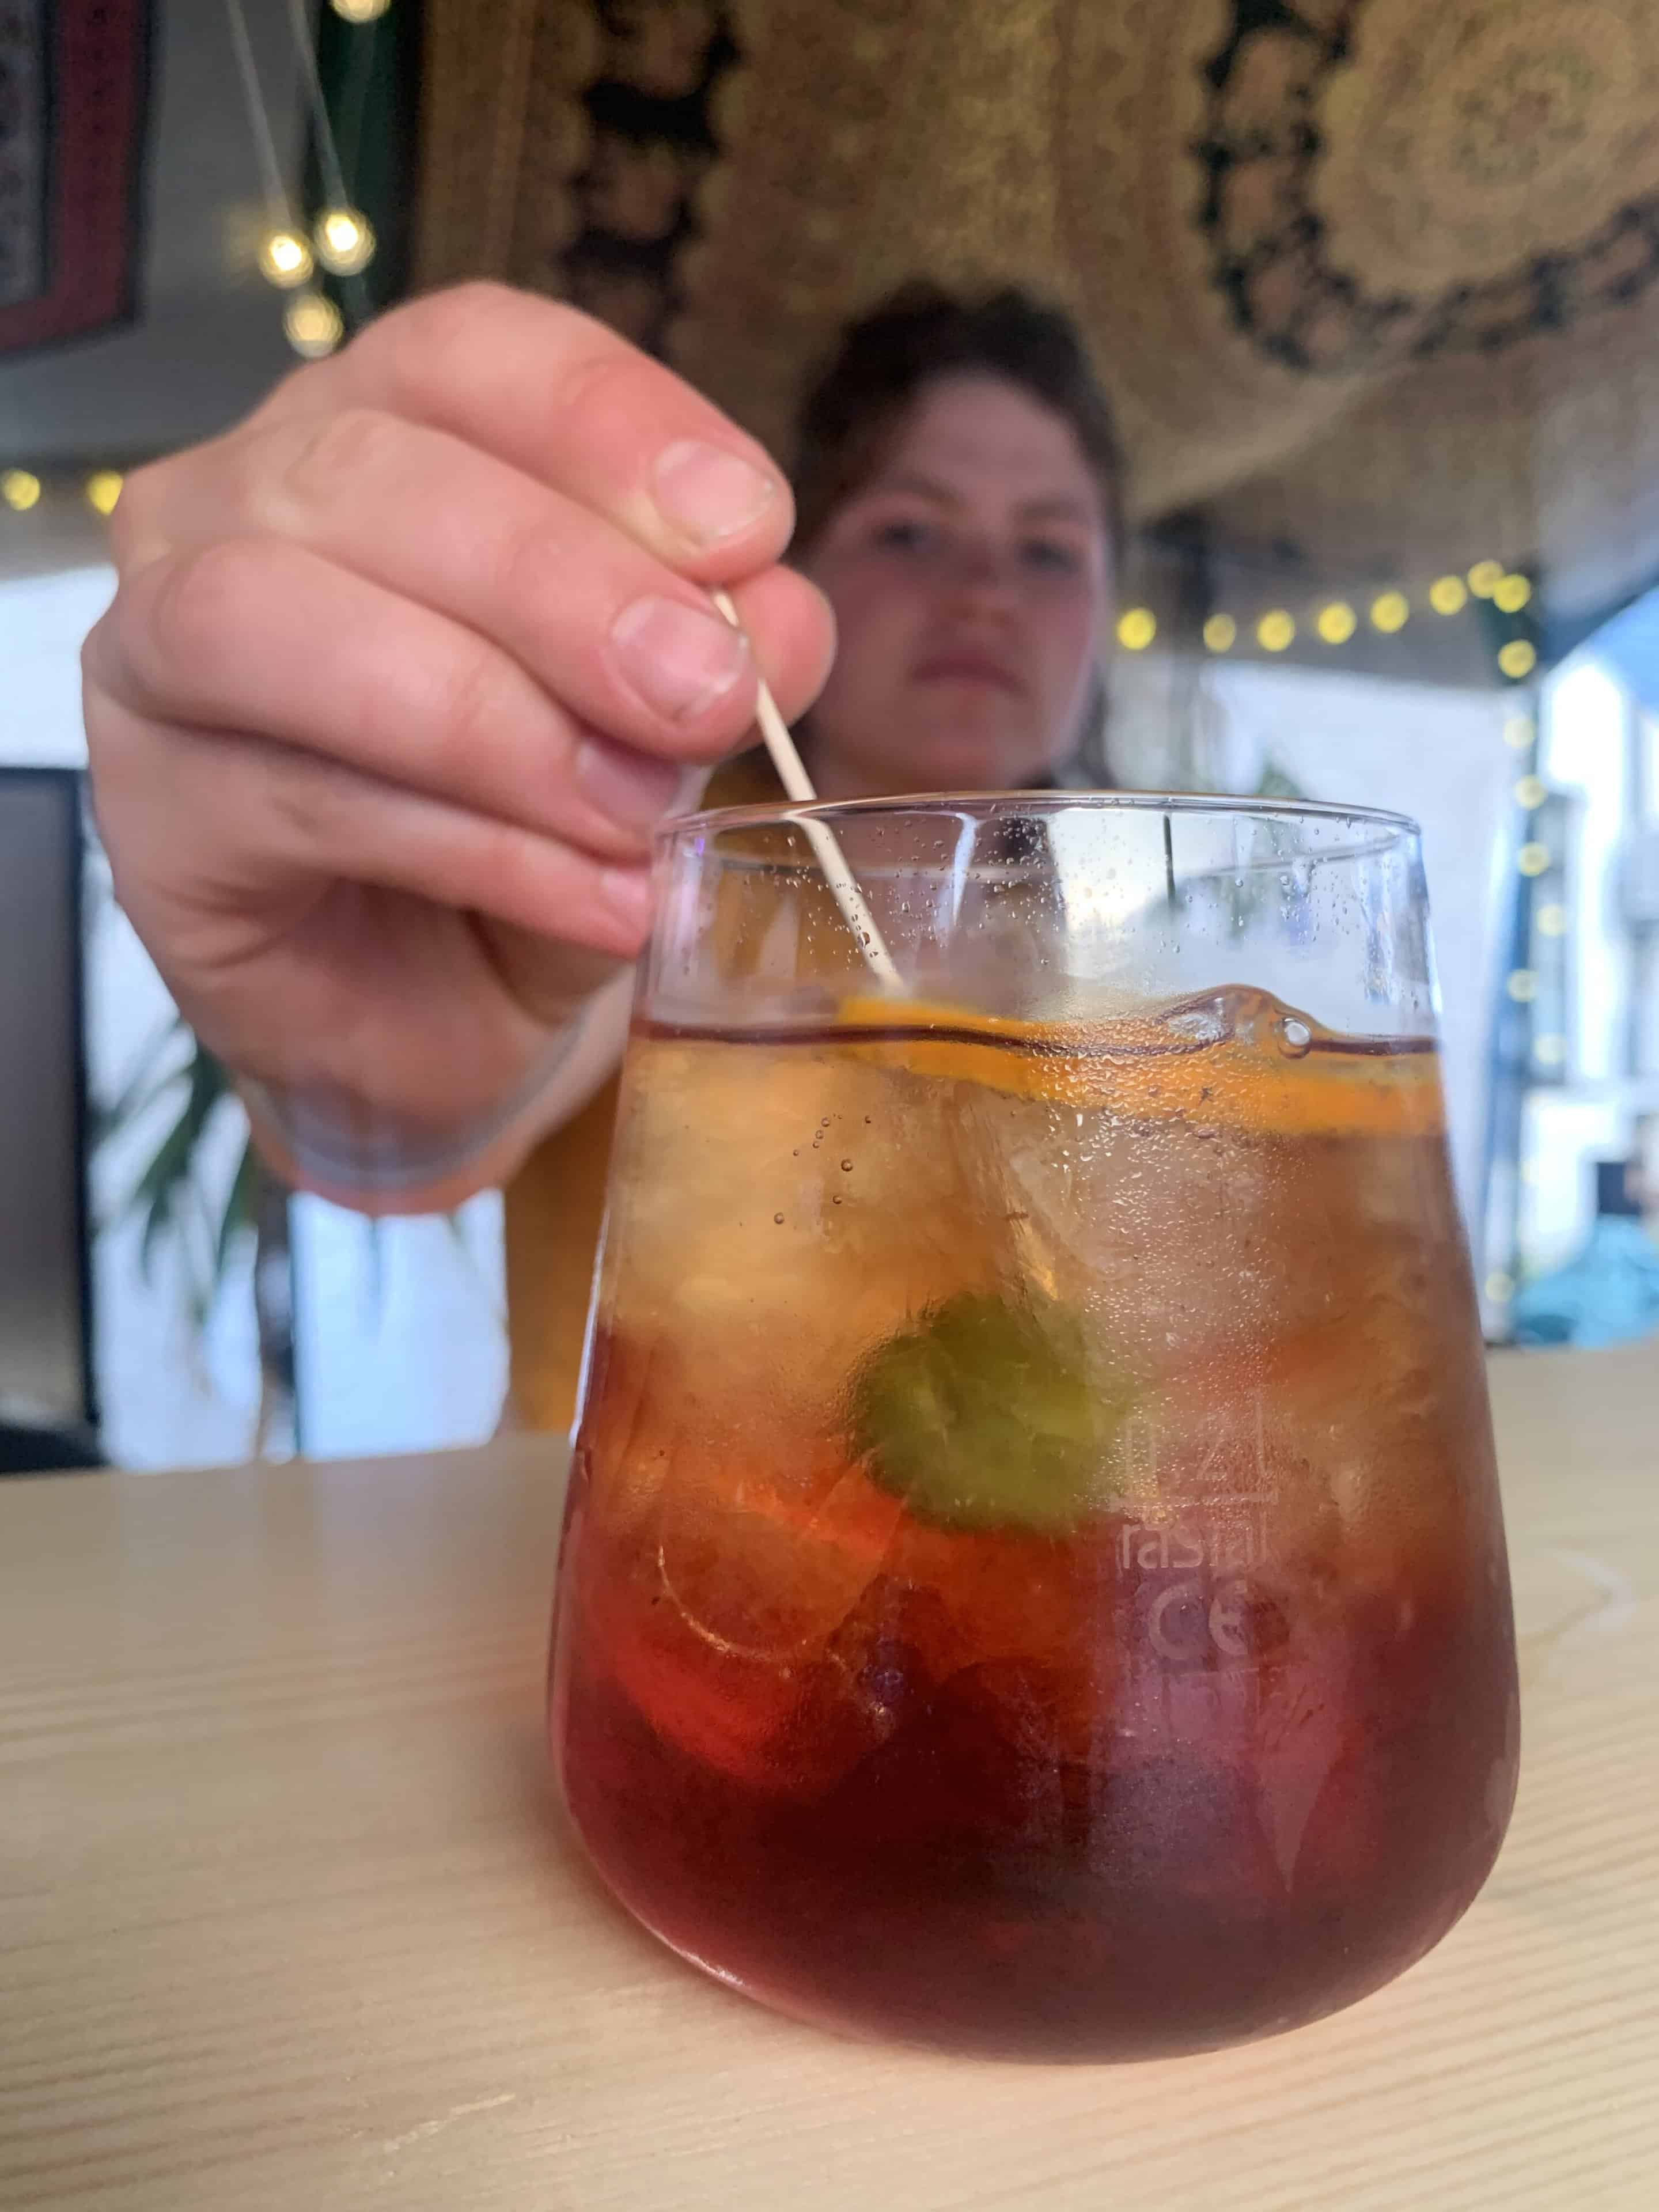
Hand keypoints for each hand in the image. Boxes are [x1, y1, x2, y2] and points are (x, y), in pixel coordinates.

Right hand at [83, 283, 833, 1201]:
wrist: (445, 1018)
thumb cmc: (540, 835)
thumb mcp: (657, 736)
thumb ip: (713, 659)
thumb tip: (780, 619)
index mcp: (377, 433)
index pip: (468, 353)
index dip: (610, 424)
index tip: (749, 526)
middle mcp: (237, 505)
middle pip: (372, 472)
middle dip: (565, 586)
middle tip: (707, 696)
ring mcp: (158, 650)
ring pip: (281, 619)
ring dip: (492, 719)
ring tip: (640, 817)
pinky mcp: (151, 810)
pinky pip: (299, 798)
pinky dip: (479, 851)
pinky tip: (600, 902)